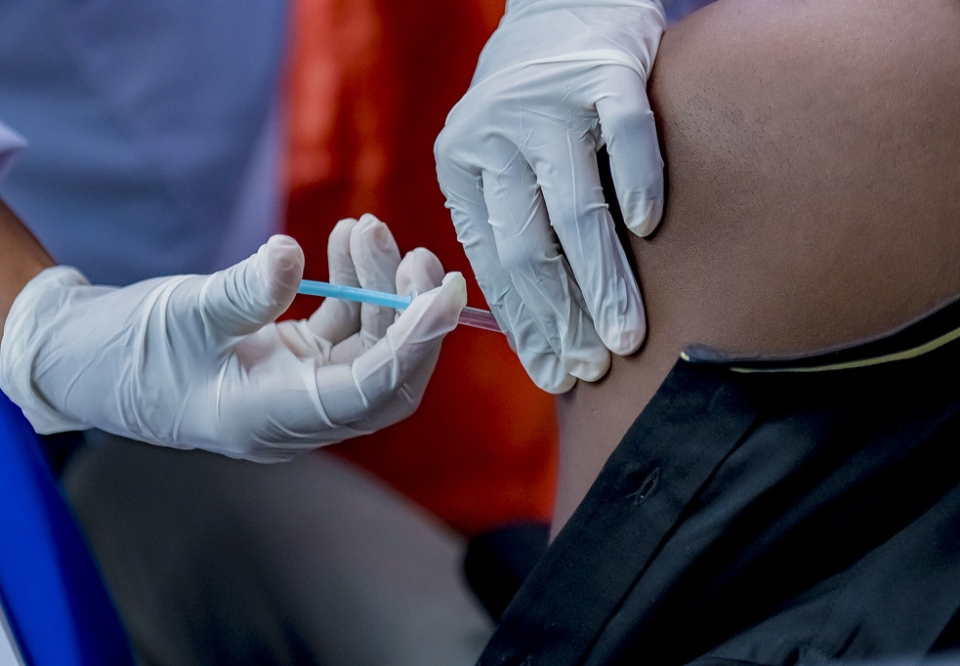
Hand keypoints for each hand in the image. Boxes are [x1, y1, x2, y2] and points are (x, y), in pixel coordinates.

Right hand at [0, 214, 465, 461]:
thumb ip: (244, 290)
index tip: (443, 297)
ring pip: (367, 345)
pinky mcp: (293, 361)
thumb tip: (294, 256)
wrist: (90, 360)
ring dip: (378, 289)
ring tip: (366, 229)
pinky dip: (352, 288)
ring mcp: (298, 387)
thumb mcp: (182, 313)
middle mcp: (296, 413)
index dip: (412, 347)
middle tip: (418, 258)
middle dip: (410, 317)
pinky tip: (345, 242)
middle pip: (383, 375)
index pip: (365, 392)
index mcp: (271, 418)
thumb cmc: (127, 349)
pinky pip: (343, 329)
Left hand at [435, 0, 665, 392]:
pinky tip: (647, 228)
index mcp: (461, 165)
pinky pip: (627, 136)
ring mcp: (548, 103)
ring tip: (624, 334)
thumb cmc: (533, 106)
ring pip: (574, 206)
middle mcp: (494, 136)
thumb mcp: (494, 160)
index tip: (552, 373)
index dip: (525, 325)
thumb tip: (535, 323)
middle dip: (563, 318)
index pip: (493, 263)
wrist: (564, 5)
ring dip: (602, 279)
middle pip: (529, 245)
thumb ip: (504, 224)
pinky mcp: (605, 72)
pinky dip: (638, 182)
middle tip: (592, 367)